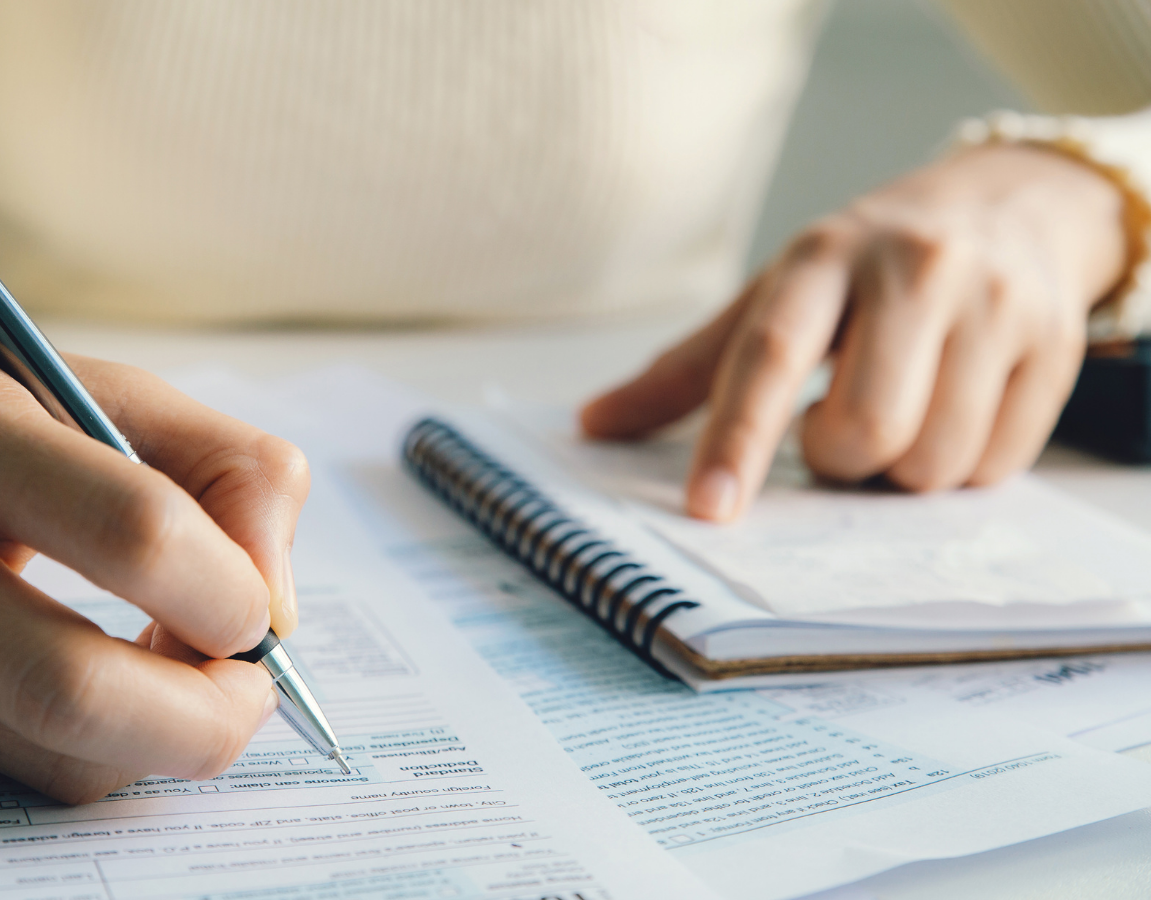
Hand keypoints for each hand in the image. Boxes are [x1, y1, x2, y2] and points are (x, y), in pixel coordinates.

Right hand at [0, 288, 309, 801]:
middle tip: (247, 686)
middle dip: (205, 718)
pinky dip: (101, 748)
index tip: (256, 603)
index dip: (231, 588)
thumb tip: (278, 610)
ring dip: (160, 742)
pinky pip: (21, 771)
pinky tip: (112, 684)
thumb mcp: (101, 384)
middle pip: (73, 692)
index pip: (134, 532)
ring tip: (182, 674)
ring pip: (52, 759)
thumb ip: (228, 468)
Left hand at [581, 143, 1127, 519]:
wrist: (1003, 207)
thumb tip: (591, 426)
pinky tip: (954, 414)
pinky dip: (962, 466)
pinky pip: (995, 466)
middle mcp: (913, 269)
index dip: (735, 441)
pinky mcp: (1055, 345)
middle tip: (835, 430)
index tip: (707, 509)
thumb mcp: (771, 300)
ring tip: (900, 414)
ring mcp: (994, 304)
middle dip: (837, 459)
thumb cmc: (859, 272)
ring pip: (932, 461)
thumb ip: (685, 371)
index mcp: (821, 258)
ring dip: (900, 470)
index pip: (769, 358)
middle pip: (863, 428)